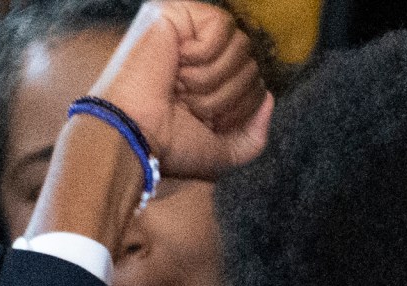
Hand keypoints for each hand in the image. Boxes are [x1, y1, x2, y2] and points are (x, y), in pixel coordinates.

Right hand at [90, 0, 271, 180]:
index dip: (240, 108)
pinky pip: (224, 26)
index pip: (255, 85)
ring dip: (214, 78)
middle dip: (226, 96)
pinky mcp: (176, 13)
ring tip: (181, 86)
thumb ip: (253, 136)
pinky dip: (206, 53)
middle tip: (189, 104)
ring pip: (243, 47)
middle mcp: (199, 57)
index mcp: (209, 85)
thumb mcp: (222, 152)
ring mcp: (188, 33)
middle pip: (252, 67)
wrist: (136, 133)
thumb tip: (269, 97)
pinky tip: (178, 61)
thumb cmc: (170, 145)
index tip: (205, 122)